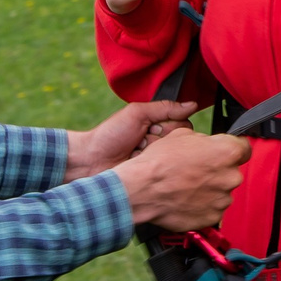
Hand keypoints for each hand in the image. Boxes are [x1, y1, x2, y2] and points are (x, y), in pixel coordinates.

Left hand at [65, 100, 202, 179]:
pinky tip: (137, 166)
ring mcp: (155, 160)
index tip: (152, 128)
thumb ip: (164, 108)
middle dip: (161, 140)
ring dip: (154, 154)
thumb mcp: (137, 114)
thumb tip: (192, 104)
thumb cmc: (110, 135)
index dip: (170, 127)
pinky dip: (151, 168)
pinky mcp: (151, 176)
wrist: (89, 161)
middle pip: (179, 141)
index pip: (182, 125)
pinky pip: (163, 172)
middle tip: (141, 141)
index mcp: (156, 126)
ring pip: (172, 156)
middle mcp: (159, 143)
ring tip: (136, 153)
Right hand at [115, 126, 249, 231]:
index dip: (233, 149)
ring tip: (187, 186)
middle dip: (218, 171)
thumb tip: (209, 144)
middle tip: (197, 171)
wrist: (142, 190)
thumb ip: (205, 140)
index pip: (244, 148)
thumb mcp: (183, 135)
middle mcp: (230, 176)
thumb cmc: (159, 162)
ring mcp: (222, 199)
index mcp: (227, 152)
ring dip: (210, 189)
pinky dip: (202, 205)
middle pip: (231, 171)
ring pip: (222, 191)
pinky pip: (212, 209)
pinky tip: (186, 199)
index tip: (224, 153)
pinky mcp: (212, 217)